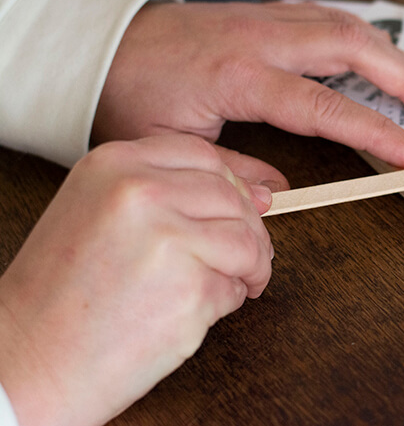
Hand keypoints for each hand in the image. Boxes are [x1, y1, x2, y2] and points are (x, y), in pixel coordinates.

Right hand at [0, 135, 272, 425]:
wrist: (31, 361)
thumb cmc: (64, 294)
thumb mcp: (101, 214)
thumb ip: (170, 194)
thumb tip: (260, 193)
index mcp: (114, 165)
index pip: (203, 155)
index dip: (231, 185)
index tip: (239, 209)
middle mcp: (142, 192)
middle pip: (232, 196)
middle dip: (249, 229)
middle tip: (244, 256)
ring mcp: (168, 238)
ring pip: (245, 239)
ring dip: (251, 266)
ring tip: (235, 283)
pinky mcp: (191, 287)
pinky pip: (236, 285)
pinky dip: (229, 300)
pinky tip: (195, 311)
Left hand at [92, 1, 403, 184]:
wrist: (102, 43)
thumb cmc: (129, 94)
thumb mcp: (171, 145)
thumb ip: (231, 171)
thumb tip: (278, 198)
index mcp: (240, 75)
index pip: (324, 107)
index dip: (375, 131)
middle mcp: (261, 38)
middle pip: (352, 47)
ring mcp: (264, 18)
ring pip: (345, 24)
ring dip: (392, 51)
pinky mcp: (263, 13)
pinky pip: (326, 14)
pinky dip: (362, 32)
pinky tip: (380, 49)